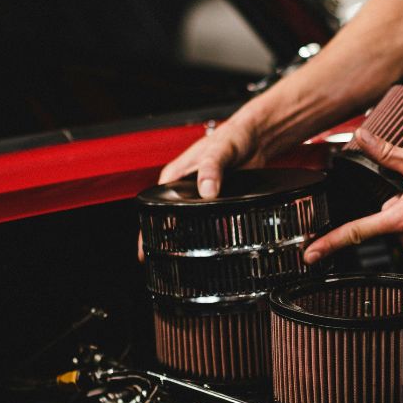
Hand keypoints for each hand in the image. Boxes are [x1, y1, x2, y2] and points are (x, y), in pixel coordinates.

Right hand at [144, 111, 271, 261]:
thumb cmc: (233, 136)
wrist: (257, 138)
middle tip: (164, 266)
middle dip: (163, 243)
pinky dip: (205, 236)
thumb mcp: (220, 150)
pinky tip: (209, 250)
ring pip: (187, 224)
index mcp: (175, 176)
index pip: (152, 208)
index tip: (145, 251)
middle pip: (168, 220)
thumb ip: (212, 168)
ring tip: (184, 265)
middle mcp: (184, 189)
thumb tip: (207, 191)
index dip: (147, 230)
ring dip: (185, 242)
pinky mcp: (217, 203)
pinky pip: (207, 223)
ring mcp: (200, 198)